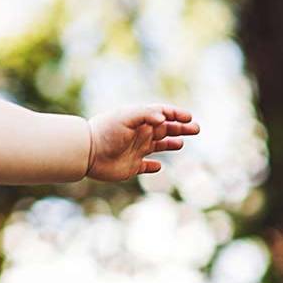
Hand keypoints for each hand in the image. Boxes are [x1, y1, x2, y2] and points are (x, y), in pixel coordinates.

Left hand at [85, 104, 199, 181]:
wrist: (87, 153)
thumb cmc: (105, 132)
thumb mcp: (126, 117)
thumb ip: (147, 114)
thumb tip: (163, 119)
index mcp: (139, 120)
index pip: (161, 114)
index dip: (176, 114)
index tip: (189, 117)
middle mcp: (139, 134)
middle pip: (164, 129)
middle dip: (180, 128)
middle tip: (196, 129)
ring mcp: (135, 150)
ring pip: (157, 146)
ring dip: (170, 144)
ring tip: (181, 144)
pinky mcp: (131, 167)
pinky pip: (145, 167)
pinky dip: (152, 167)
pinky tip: (159, 167)